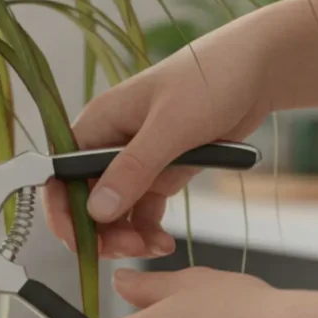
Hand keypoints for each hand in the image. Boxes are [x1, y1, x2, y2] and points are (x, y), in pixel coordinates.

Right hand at [44, 29, 272, 259]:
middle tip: (128, 248)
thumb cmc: (209, 80)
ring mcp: (134, 162)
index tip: (81, 242)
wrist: (258, 70)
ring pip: (113, 213)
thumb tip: (96, 210)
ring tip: (153, 246)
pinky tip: (163, 242)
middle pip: (84, 201)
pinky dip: (148, 231)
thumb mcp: (170, 126)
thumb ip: (133, 169)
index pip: (59, 176)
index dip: (62, 212)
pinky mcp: (160, 173)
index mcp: (96, 125)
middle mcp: (108, 146)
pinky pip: (142, 211)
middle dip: (100, 231)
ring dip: (125, 236)